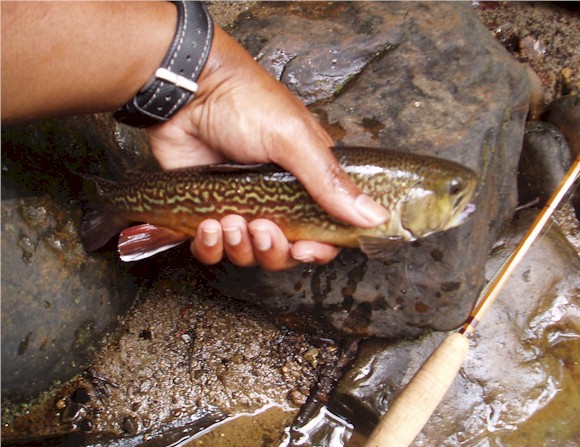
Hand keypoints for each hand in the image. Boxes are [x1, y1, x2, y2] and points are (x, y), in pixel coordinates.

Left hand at [147, 25, 388, 270]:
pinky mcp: (207, 211)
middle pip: (284, 251)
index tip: (304, 249)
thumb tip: (375, 216)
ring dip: (240, 247)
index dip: (316, 249)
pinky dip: (210, 247)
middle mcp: (276, 200)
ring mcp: (241, 206)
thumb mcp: (294, 139)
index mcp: (306, 183)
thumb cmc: (245, 104)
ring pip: (247, 254)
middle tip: (262, 228)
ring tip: (229, 221)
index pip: (321, 232)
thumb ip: (330, 182)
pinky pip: (211, 249)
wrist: (188, 92)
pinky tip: (208, 227)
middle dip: (273, 249)